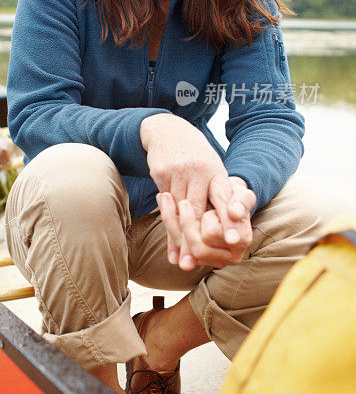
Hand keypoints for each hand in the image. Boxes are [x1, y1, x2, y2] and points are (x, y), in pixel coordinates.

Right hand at [140, 114, 252, 268]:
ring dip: (180, 237)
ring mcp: (178, 171)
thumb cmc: (196, 159)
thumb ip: (219, 199)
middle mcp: (199, 170)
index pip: (224, 198)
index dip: (229, 220)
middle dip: (198, 238)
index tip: (234, 241)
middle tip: (200, 262)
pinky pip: (164, 204)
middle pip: (197, 210)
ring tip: (183, 260)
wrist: (168, 131)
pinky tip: (170, 241)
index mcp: (216, 171)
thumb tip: (228, 233)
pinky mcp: (161, 172)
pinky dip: (168, 224)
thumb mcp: (211, 172)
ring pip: (179, 210)